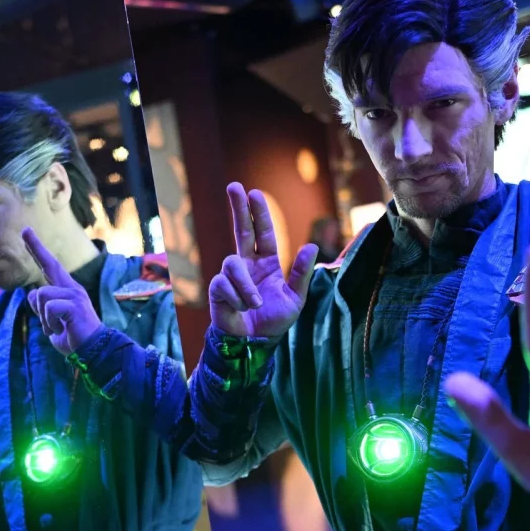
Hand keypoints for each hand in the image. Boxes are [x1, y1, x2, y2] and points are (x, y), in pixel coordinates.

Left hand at [22, 228, 101, 356]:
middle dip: (36, 247)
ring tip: (56, 327)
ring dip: (43, 317)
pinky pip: (48, 309)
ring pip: (41, 295)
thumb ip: (43, 308)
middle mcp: (71, 288)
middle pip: (49, 265)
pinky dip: (49, 324)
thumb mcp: (52, 322)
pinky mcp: (74, 305)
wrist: (93, 350)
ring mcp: (74, 295)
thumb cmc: (73, 338)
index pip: (49, 266)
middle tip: (25, 230)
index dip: (38, 250)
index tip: (27, 233)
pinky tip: (61, 330)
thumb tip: (34, 295)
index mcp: (67, 290)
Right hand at [209, 183, 317, 338]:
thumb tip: (311, 246)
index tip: (254, 193)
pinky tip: (241, 309)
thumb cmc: (274, 321)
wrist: (254, 344)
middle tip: (234, 186)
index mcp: (266, 263)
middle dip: (238, 208)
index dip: (259, 214)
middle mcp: (247, 264)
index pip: (263, 233)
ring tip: (254, 303)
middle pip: (241, 230)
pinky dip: (237, 298)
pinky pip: (224, 284)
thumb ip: (301, 274)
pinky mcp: (218, 288)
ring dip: (245, 285)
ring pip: (233, 264)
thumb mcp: (294, 299)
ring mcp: (230, 275)